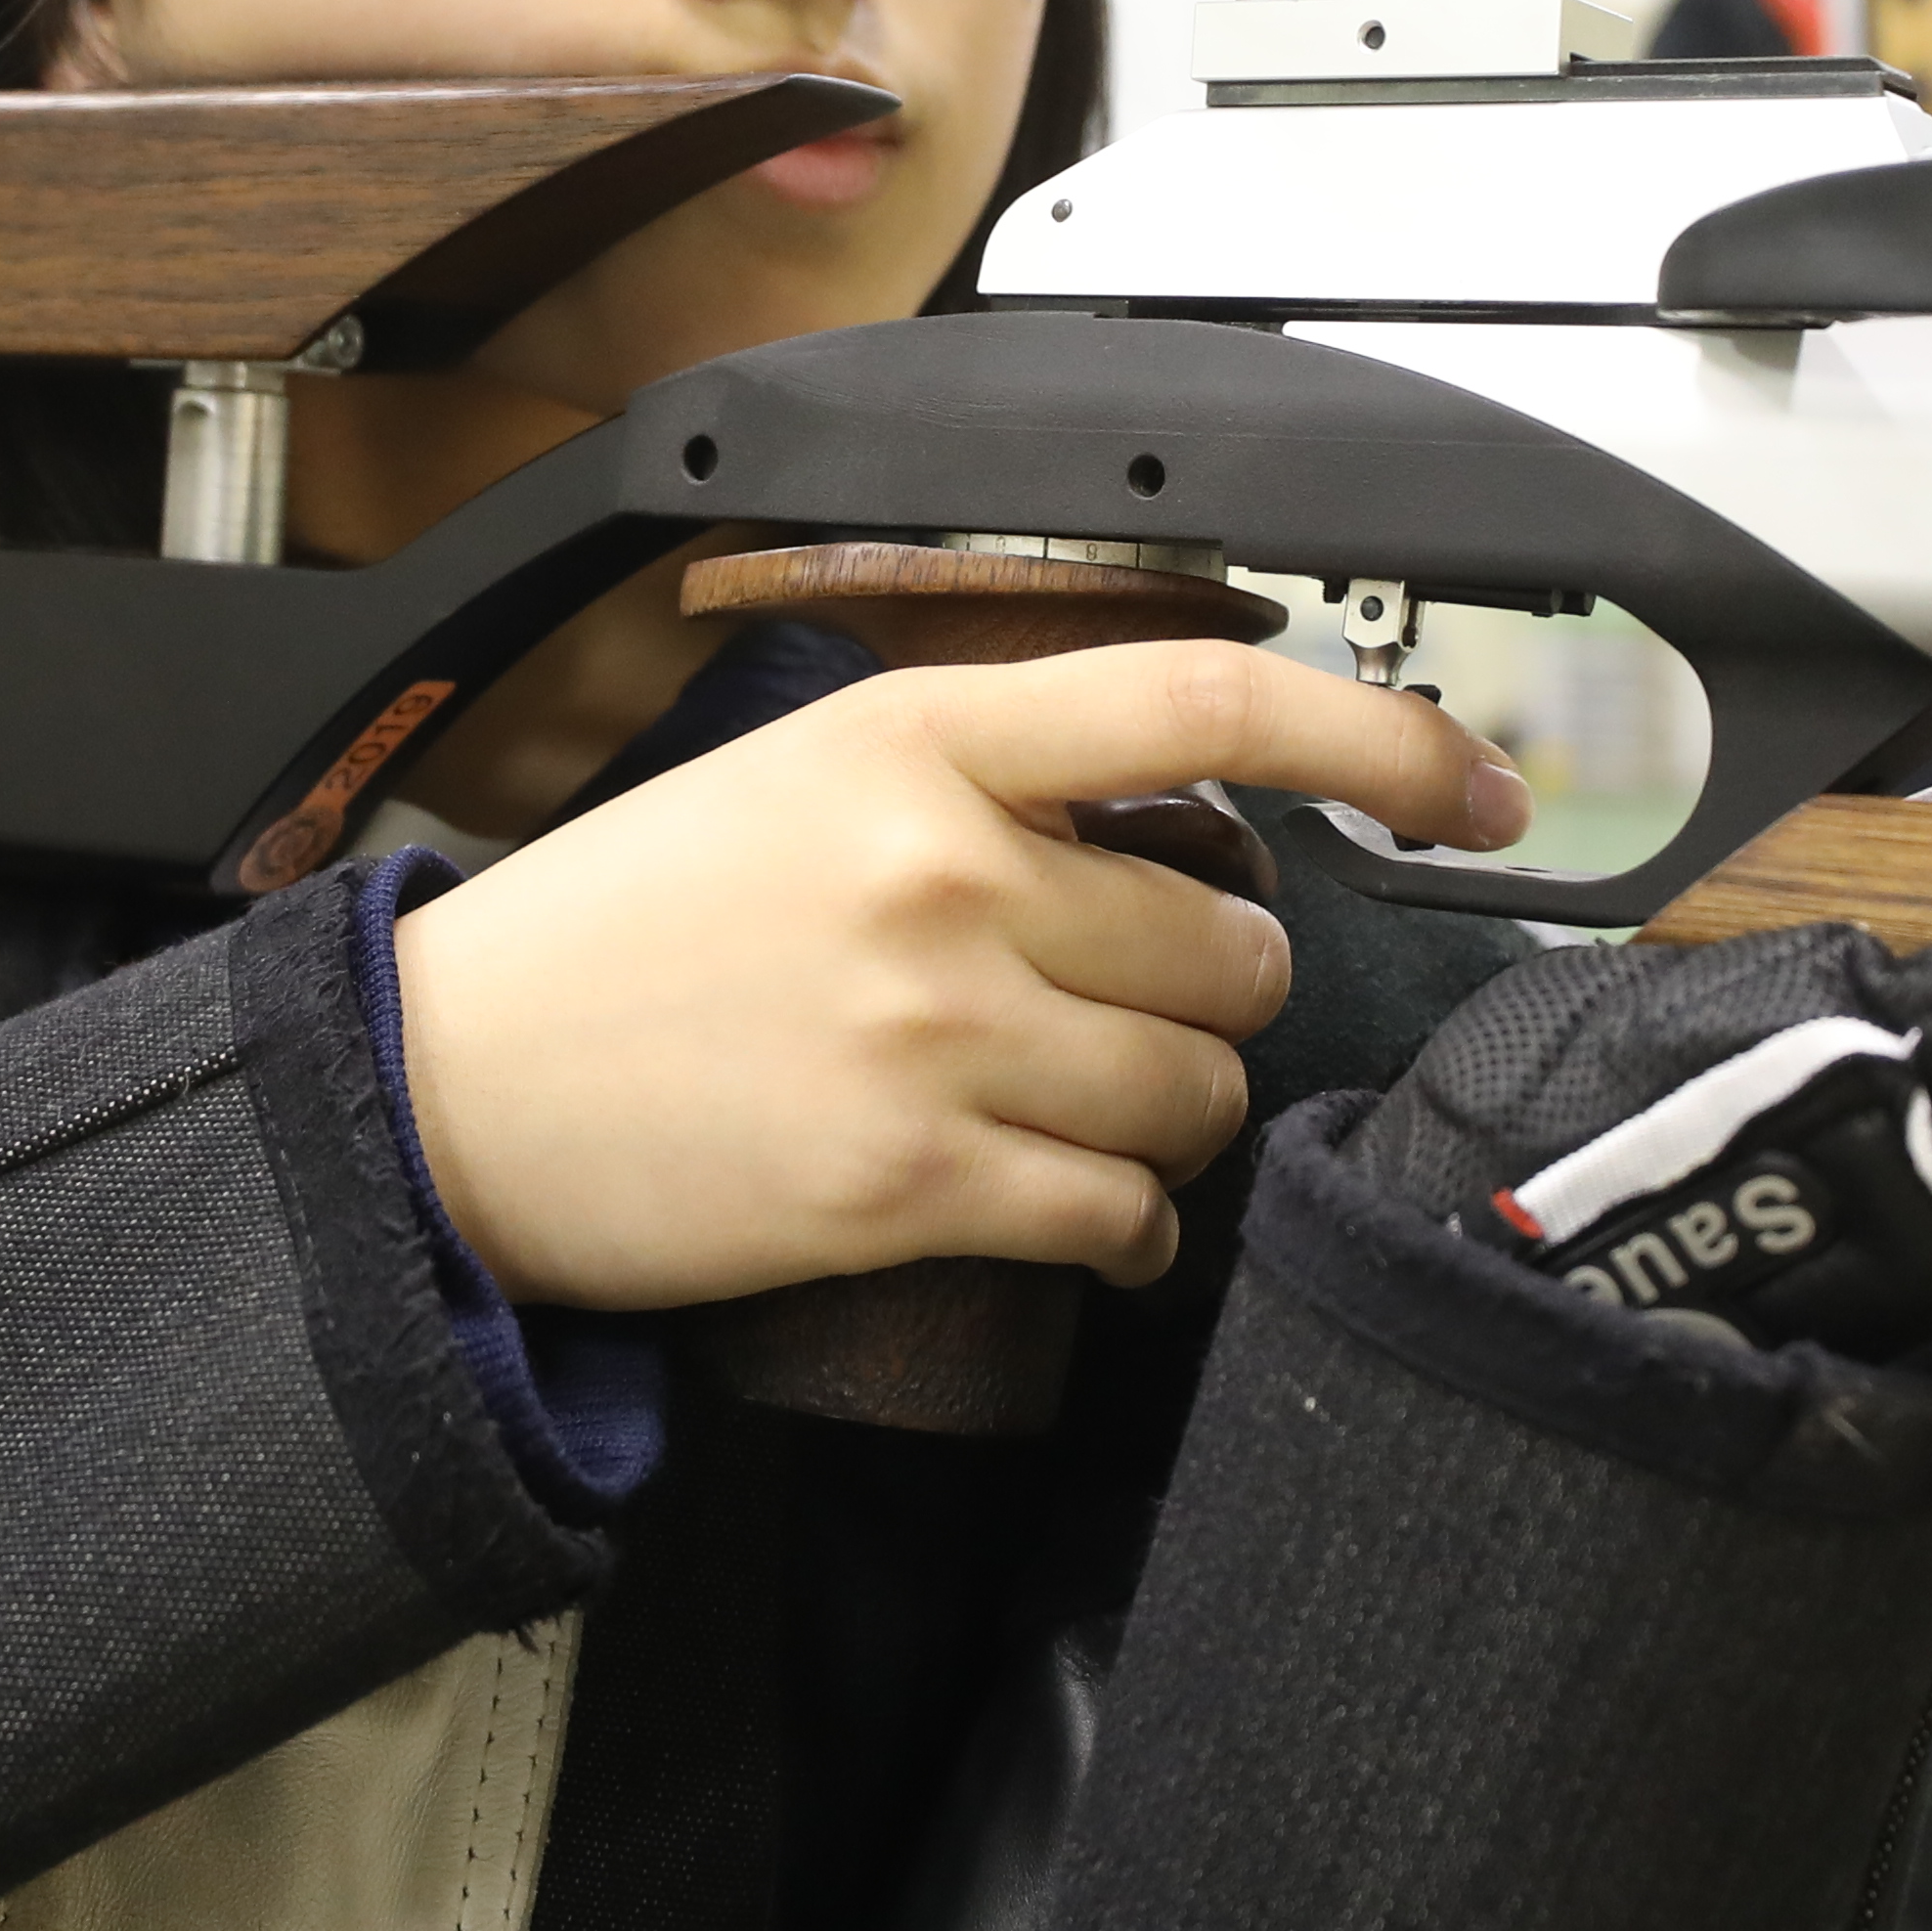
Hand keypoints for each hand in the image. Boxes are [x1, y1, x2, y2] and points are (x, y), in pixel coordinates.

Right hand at [390, 640, 1528, 1309]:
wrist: (452, 1091)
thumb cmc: (617, 935)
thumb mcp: (795, 775)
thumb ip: (981, 774)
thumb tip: (1175, 815)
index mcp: (918, 738)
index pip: (1209, 699)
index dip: (1383, 738)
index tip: (1479, 788)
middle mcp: (944, 873)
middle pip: (1227, 943)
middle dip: (1204, 992)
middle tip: (1120, 1012)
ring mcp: (934, 1035)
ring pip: (1193, 1090)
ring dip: (1169, 1116)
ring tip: (1077, 1116)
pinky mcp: (911, 1185)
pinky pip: (1118, 1217)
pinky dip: (1123, 1231)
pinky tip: (1076, 1218)